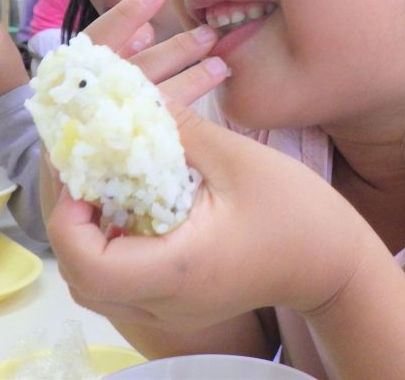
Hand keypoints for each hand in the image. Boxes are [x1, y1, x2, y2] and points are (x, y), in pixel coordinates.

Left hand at [48, 104, 374, 332]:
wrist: (334, 261)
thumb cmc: (297, 211)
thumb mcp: (237, 159)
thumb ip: (179, 130)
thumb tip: (129, 96)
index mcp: (176, 267)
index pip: (87, 260)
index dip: (70, 214)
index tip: (86, 170)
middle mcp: (165, 298)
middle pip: (82, 279)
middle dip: (72, 225)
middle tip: (87, 175)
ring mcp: (172, 307)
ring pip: (99, 285)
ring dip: (90, 239)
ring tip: (107, 190)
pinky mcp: (181, 301)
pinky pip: (126, 282)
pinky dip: (114, 248)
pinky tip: (135, 207)